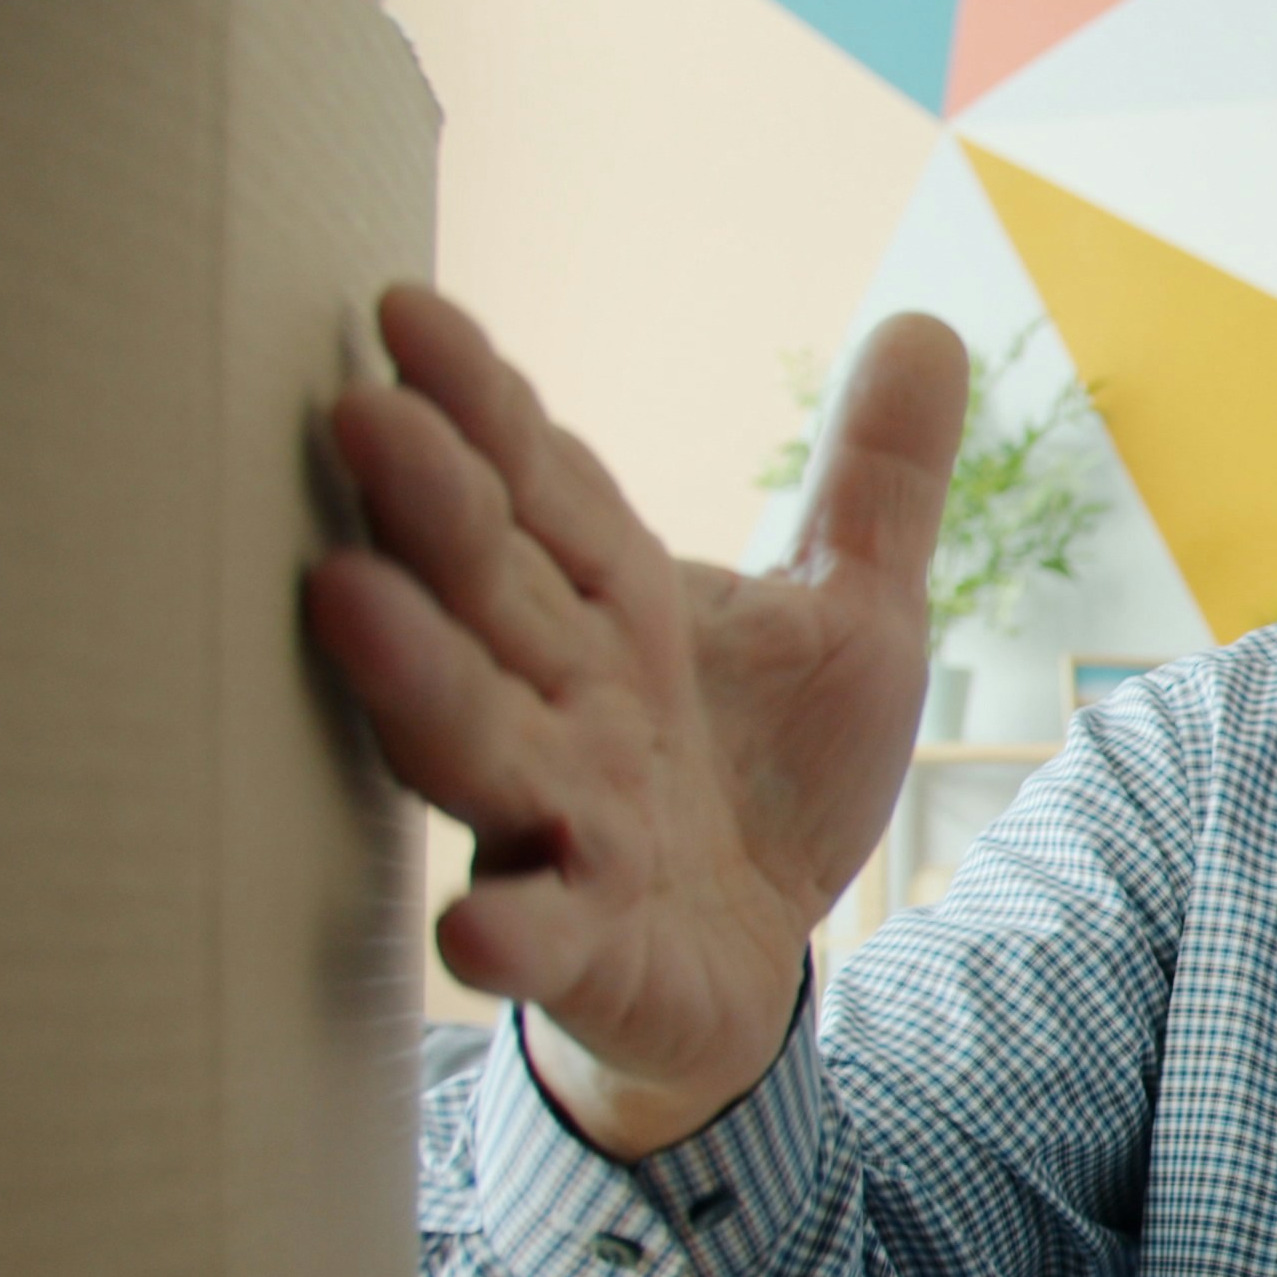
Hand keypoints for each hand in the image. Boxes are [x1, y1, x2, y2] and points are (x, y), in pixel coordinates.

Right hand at [305, 285, 966, 1152]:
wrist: (749, 966)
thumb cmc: (767, 775)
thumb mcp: (856, 619)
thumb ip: (880, 483)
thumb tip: (931, 324)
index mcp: (616, 606)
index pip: (544, 488)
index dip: (481, 406)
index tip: (406, 310)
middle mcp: (564, 700)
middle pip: (489, 591)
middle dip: (429, 507)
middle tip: (360, 411)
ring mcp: (562, 821)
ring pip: (478, 741)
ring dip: (416, 680)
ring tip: (345, 598)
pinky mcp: (588, 946)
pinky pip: (540, 935)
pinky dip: (510, 932)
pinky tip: (473, 929)